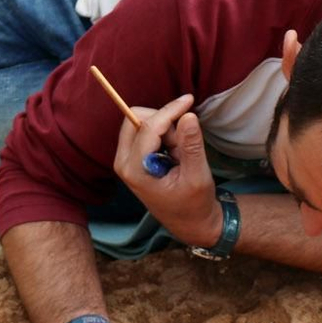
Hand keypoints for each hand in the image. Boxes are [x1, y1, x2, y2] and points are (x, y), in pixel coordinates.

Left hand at [112, 94, 222, 247]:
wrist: (189, 221)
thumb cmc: (194, 203)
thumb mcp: (197, 175)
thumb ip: (191, 145)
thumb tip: (188, 115)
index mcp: (135, 170)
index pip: (148, 127)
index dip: (170, 111)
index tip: (190, 101)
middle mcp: (123, 162)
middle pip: (137, 118)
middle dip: (165, 121)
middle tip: (183, 144)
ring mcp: (125, 159)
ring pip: (142, 122)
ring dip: (166, 130)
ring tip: (180, 156)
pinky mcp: (132, 156)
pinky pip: (145, 130)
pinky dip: (164, 135)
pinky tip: (174, 156)